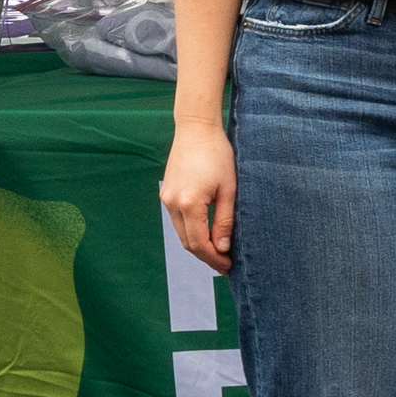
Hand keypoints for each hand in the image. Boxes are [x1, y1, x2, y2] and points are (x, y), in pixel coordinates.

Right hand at [162, 119, 237, 273]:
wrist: (196, 129)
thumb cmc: (218, 155)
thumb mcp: (229, 189)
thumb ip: (225, 220)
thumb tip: (222, 247)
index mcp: (189, 204)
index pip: (199, 243)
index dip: (213, 258)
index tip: (229, 266)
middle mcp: (172, 204)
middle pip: (187, 242)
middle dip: (206, 256)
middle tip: (226, 265)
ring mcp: (167, 198)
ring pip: (182, 233)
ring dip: (199, 245)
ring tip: (219, 253)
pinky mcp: (167, 193)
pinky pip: (179, 220)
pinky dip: (192, 231)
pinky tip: (207, 234)